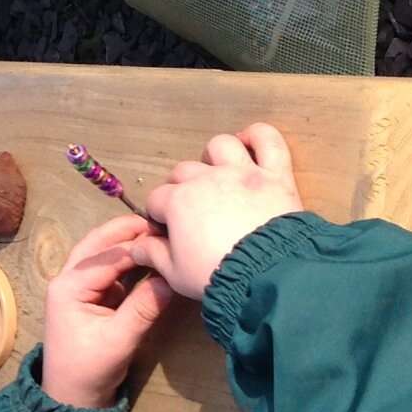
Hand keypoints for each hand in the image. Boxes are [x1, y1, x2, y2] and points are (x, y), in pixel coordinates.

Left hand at [40, 215, 174, 407]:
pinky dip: (131, 260)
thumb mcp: (118, 341)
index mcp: (68, 287)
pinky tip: (152, 255)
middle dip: (128, 231)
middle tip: (162, 222)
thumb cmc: (88, 370)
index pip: (106, 256)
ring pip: (105, 253)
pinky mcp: (94, 295)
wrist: (72, 397)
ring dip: (129, 242)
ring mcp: (81, 286)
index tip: (165, 234)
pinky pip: (112, 269)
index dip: (135, 243)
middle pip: (99, 244)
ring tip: (160, 233)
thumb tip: (171, 278)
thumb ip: (143, 308)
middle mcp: (70, 279)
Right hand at [129, 124, 302, 299]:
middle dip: (180, 188)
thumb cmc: (219, 274)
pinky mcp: (274, 176)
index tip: (166, 231)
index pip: (157, 200)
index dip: (159, 216)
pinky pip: (268, 140)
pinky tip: (249, 144)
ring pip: (220, 146)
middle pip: (183, 171)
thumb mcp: (175, 273)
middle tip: (190, 211)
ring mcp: (241, 173)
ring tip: (217, 174)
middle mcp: (207, 179)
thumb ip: (153, 255)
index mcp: (179, 201)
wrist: (266, 276)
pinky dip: (258, 136)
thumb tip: (138, 247)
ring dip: (214, 157)